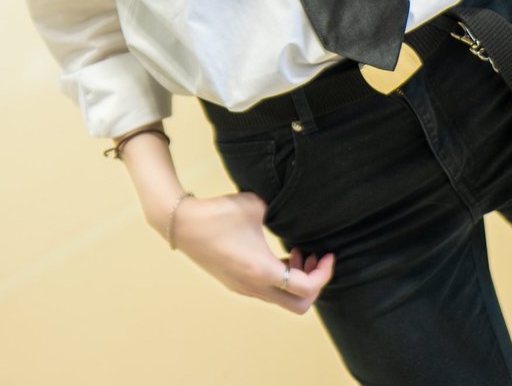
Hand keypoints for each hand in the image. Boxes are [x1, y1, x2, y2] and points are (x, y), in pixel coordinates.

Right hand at [172, 191, 333, 314]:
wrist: (183, 223)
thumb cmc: (219, 213)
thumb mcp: (257, 205)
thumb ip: (279, 211)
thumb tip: (292, 211)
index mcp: (263, 271)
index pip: (307, 289)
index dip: (324, 273)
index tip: (328, 254)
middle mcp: (255, 287)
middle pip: (299, 306)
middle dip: (314, 284)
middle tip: (312, 257)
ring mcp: (243, 288)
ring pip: (282, 299)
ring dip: (296, 280)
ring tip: (295, 251)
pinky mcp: (235, 283)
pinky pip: (267, 290)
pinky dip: (280, 278)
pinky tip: (275, 253)